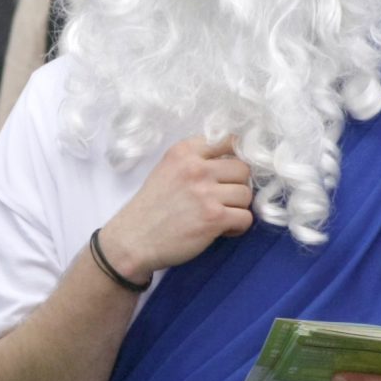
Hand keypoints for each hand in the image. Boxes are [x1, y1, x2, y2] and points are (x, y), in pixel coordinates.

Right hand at [99, 137, 255, 280]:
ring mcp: (205, 192)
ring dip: (238, 208)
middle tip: (224, 199)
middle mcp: (195, 168)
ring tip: (220, 216)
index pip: (229, 141)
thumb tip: (234, 159)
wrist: (133, 240)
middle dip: (238, 185)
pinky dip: (238, 226)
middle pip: (243, 169)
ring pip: (246, 194)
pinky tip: (222, 230)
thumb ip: (196, 160)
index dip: (235, 158)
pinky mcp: (213, 217)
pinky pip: (245, 217)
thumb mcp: (168, 169)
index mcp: (184, 151)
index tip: (228, 173)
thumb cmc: (151, 207)